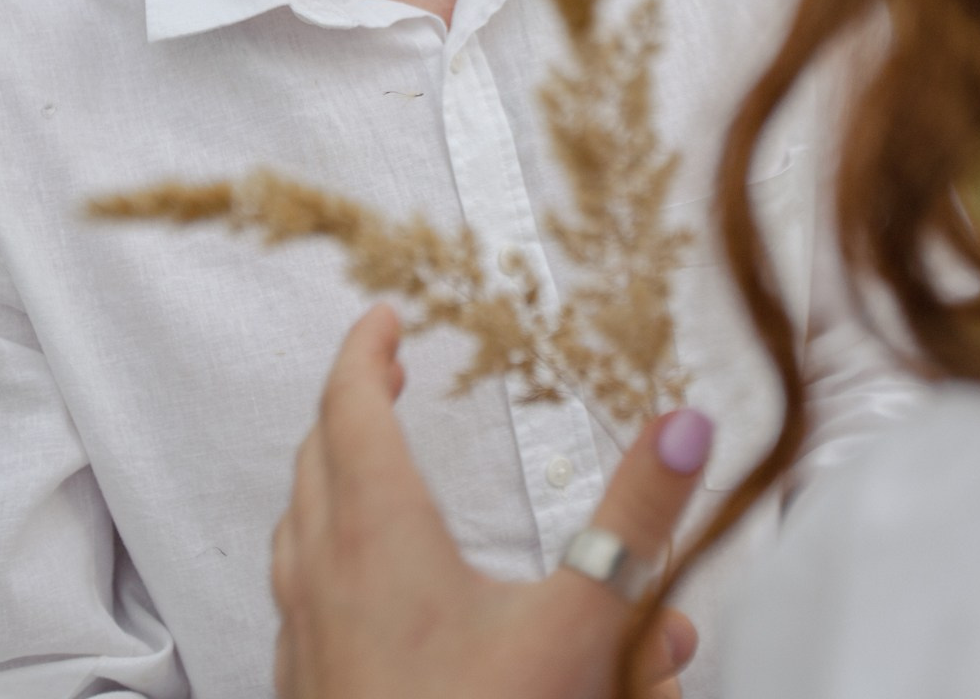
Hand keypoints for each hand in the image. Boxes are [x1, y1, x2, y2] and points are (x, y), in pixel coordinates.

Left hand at [271, 304, 712, 698]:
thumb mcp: (583, 629)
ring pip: (296, 532)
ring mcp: (304, 641)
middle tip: (387, 376)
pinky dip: (323, 559)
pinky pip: (297, 600)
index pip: (351, 410)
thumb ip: (637, 524)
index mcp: (378, 539)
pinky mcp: (308, 690)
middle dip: (351, 406)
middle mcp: (323, 580)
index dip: (364, 353)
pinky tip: (364, 592)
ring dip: (328, 482)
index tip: (382, 318)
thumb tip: (683, 430)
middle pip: (316, 460)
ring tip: (365, 470)